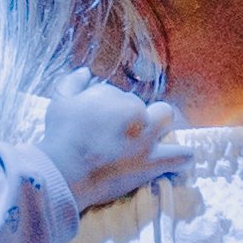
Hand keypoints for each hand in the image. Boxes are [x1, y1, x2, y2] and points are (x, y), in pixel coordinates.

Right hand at [35, 74, 183, 210]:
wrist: (65, 171)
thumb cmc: (61, 136)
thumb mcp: (60, 102)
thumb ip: (72, 82)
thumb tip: (84, 71)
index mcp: (115, 96)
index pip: (117, 95)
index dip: (108, 109)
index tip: (100, 123)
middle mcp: (136, 112)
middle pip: (142, 104)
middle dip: (135, 114)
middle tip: (122, 132)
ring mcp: (147, 138)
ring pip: (166, 117)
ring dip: (161, 124)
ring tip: (153, 136)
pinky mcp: (152, 162)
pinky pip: (181, 155)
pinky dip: (182, 156)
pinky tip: (180, 158)